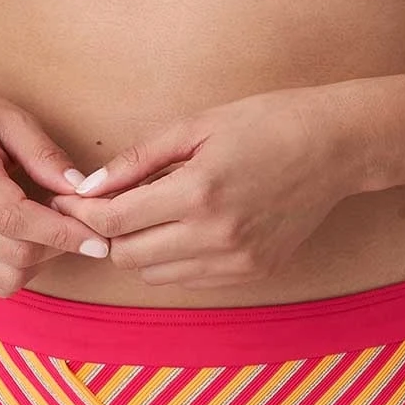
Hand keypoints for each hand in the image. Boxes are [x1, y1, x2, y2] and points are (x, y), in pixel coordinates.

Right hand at [0, 71, 110, 296]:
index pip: (15, 220)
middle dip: (57, 247)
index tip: (98, 241)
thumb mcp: (3, 115)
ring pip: (9, 279)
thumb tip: (83, 192)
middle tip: (74, 225)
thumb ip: (45, 154)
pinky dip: (19, 270)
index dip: (62, 235)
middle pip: (17, 256)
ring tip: (44, 229)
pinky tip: (21, 240)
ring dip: (40, 262)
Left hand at [49, 86, 356, 289]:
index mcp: (197, 193)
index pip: (116, 222)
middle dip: (108, 236)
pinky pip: (190, 280)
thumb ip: (136, 161)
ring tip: (148, 219)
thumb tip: (89, 189)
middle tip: (105, 212)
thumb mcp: (196, 127)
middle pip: (129, 258)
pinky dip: (174, 261)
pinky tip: (184, 232)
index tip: (70, 205)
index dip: (83, 216)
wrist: (335, 150)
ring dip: (141, 251)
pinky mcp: (251, 274)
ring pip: (157, 275)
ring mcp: (235, 262)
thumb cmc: (265, 125)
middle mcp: (215, 237)